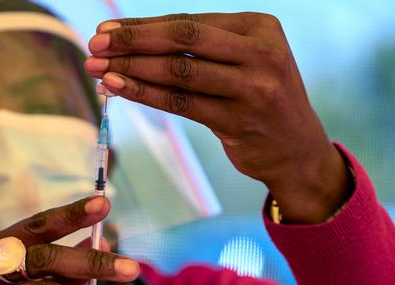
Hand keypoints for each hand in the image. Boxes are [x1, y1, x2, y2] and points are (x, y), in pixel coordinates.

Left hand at [84, 13, 350, 222]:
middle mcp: (261, 53)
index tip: (107, 29)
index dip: (144, 25)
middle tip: (95, 42)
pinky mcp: (239, 121)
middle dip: (133, 40)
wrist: (299, 151)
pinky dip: (144, 93)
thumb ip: (202, 48)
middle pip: (183, 40)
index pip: (190, 22)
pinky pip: (181, 103)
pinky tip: (117, 86)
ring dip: (132, 68)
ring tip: (96, 67)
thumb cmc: (262, 100)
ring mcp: (252, 88)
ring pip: (178, 72)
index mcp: (260, 28)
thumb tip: (135, 37)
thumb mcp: (246, 62)